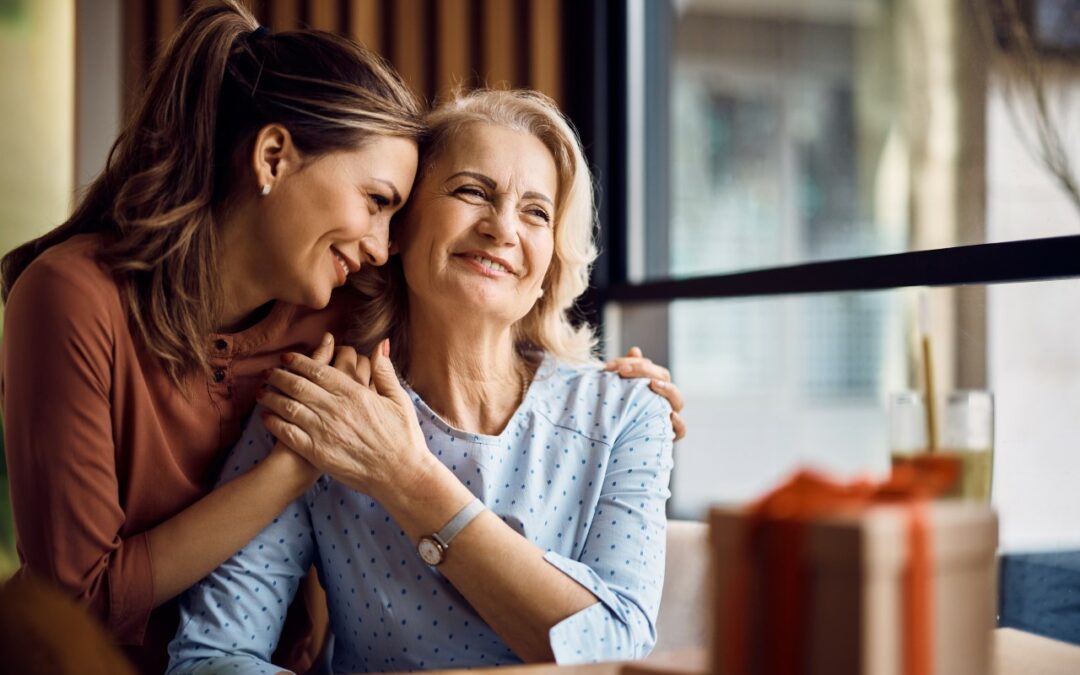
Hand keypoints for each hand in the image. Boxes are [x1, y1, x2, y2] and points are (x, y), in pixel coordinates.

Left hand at [257, 336, 432, 500]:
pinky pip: (288, 433)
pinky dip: (274, 423)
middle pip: (297, 385)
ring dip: (271, 397)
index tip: (287, 357)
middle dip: (279, 375)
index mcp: (354, 393)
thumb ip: (385, 371)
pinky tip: (266, 417)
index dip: (298, 362)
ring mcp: (325, 431)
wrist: (401, 474)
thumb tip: (380, 344)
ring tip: (262, 392)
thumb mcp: (399, 399)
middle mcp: (336, 409)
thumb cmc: (403, 437)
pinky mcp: (318, 453)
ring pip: (288, 407)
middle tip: (268, 372)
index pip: (318, 371)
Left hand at [605, 346, 685, 440]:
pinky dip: (678, 423)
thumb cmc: (619, 413)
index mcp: (654, 386)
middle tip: (623, 371)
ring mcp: (668, 415)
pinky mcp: (669, 435)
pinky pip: (681, 429)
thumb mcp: (620, 391)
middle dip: (644, 371)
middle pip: (664, 377)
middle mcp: (663, 399)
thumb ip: (627, 370)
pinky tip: (669, 415)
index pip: (650, 368)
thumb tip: (635, 350)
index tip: (612, 366)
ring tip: (653, 384)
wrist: (616, 445)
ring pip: (677, 400)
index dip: (634, 363)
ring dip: (666, 390)